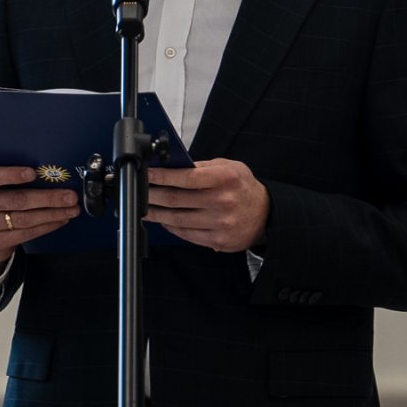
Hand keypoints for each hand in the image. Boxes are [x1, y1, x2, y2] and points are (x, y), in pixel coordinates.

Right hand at [0, 164, 81, 275]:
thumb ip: (9, 174)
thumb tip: (47, 169)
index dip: (11, 175)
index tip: (33, 173)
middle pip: (16, 200)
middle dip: (47, 198)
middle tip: (70, 196)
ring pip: (24, 219)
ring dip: (52, 214)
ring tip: (71, 209)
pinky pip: (25, 234)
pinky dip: (46, 226)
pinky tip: (59, 220)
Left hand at [144, 159, 269, 252]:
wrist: (266, 214)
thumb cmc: (243, 188)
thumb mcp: (228, 167)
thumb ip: (202, 166)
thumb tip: (173, 167)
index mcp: (224, 179)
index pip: (185, 177)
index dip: (161, 176)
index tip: (147, 174)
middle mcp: (222, 202)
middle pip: (176, 199)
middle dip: (153, 194)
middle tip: (140, 191)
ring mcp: (219, 223)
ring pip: (177, 219)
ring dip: (157, 213)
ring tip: (145, 207)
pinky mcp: (217, 240)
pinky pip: (186, 234)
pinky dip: (171, 227)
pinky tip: (163, 220)